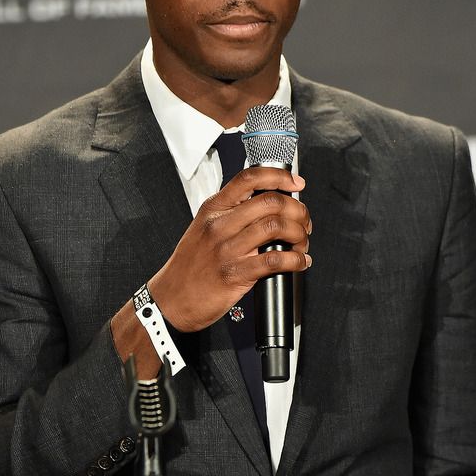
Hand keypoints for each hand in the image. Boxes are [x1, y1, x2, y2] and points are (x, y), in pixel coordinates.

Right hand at [149, 166, 311, 332]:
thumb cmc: (190, 265)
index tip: (295, 182)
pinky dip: (295, 260)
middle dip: (297, 210)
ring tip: (301, 242)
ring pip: (276, 227)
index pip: (249, 178)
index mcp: (213, 209)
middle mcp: (220, 225)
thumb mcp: (203, 228)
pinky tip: (299, 262)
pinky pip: (275, 260)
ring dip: (299, 234)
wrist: (171, 298)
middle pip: (270, 202)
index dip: (279, 176)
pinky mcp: (234, 274)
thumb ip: (231, 213)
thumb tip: (269, 206)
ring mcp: (227, 249)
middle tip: (303, 221)